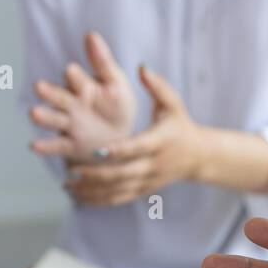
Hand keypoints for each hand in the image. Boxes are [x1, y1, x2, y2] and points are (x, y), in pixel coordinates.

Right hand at [30, 31, 135, 159]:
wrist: (120, 138)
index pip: (75, 78)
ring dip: (44, 116)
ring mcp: (69, 124)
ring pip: (54, 118)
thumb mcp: (115, 82)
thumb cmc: (117, 105)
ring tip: (33, 113)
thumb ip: (103, 61)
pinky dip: (45, 146)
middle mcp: (71, 103)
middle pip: (59, 96)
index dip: (74, 76)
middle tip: (38, 87)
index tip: (72, 71)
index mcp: (83, 85)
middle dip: (50, 93)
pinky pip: (57, 146)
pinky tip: (33, 146)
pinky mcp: (70, 145)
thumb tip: (90, 33)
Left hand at [63, 64, 203, 205]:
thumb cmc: (180, 124)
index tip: (95, 151)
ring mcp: (148, 181)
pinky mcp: (143, 191)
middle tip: (72, 171)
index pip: (136, 148)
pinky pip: (118, 199)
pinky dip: (98, 200)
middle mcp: (153, 165)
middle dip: (96, 175)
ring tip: (68, 185)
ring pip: (117, 190)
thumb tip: (141, 67)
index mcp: (159, 142)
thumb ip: (157, 86)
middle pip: (123, 174)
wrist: (198, 156)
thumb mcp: (173, 103)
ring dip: (92, 190)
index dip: (116, 151)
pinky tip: (78, 197)